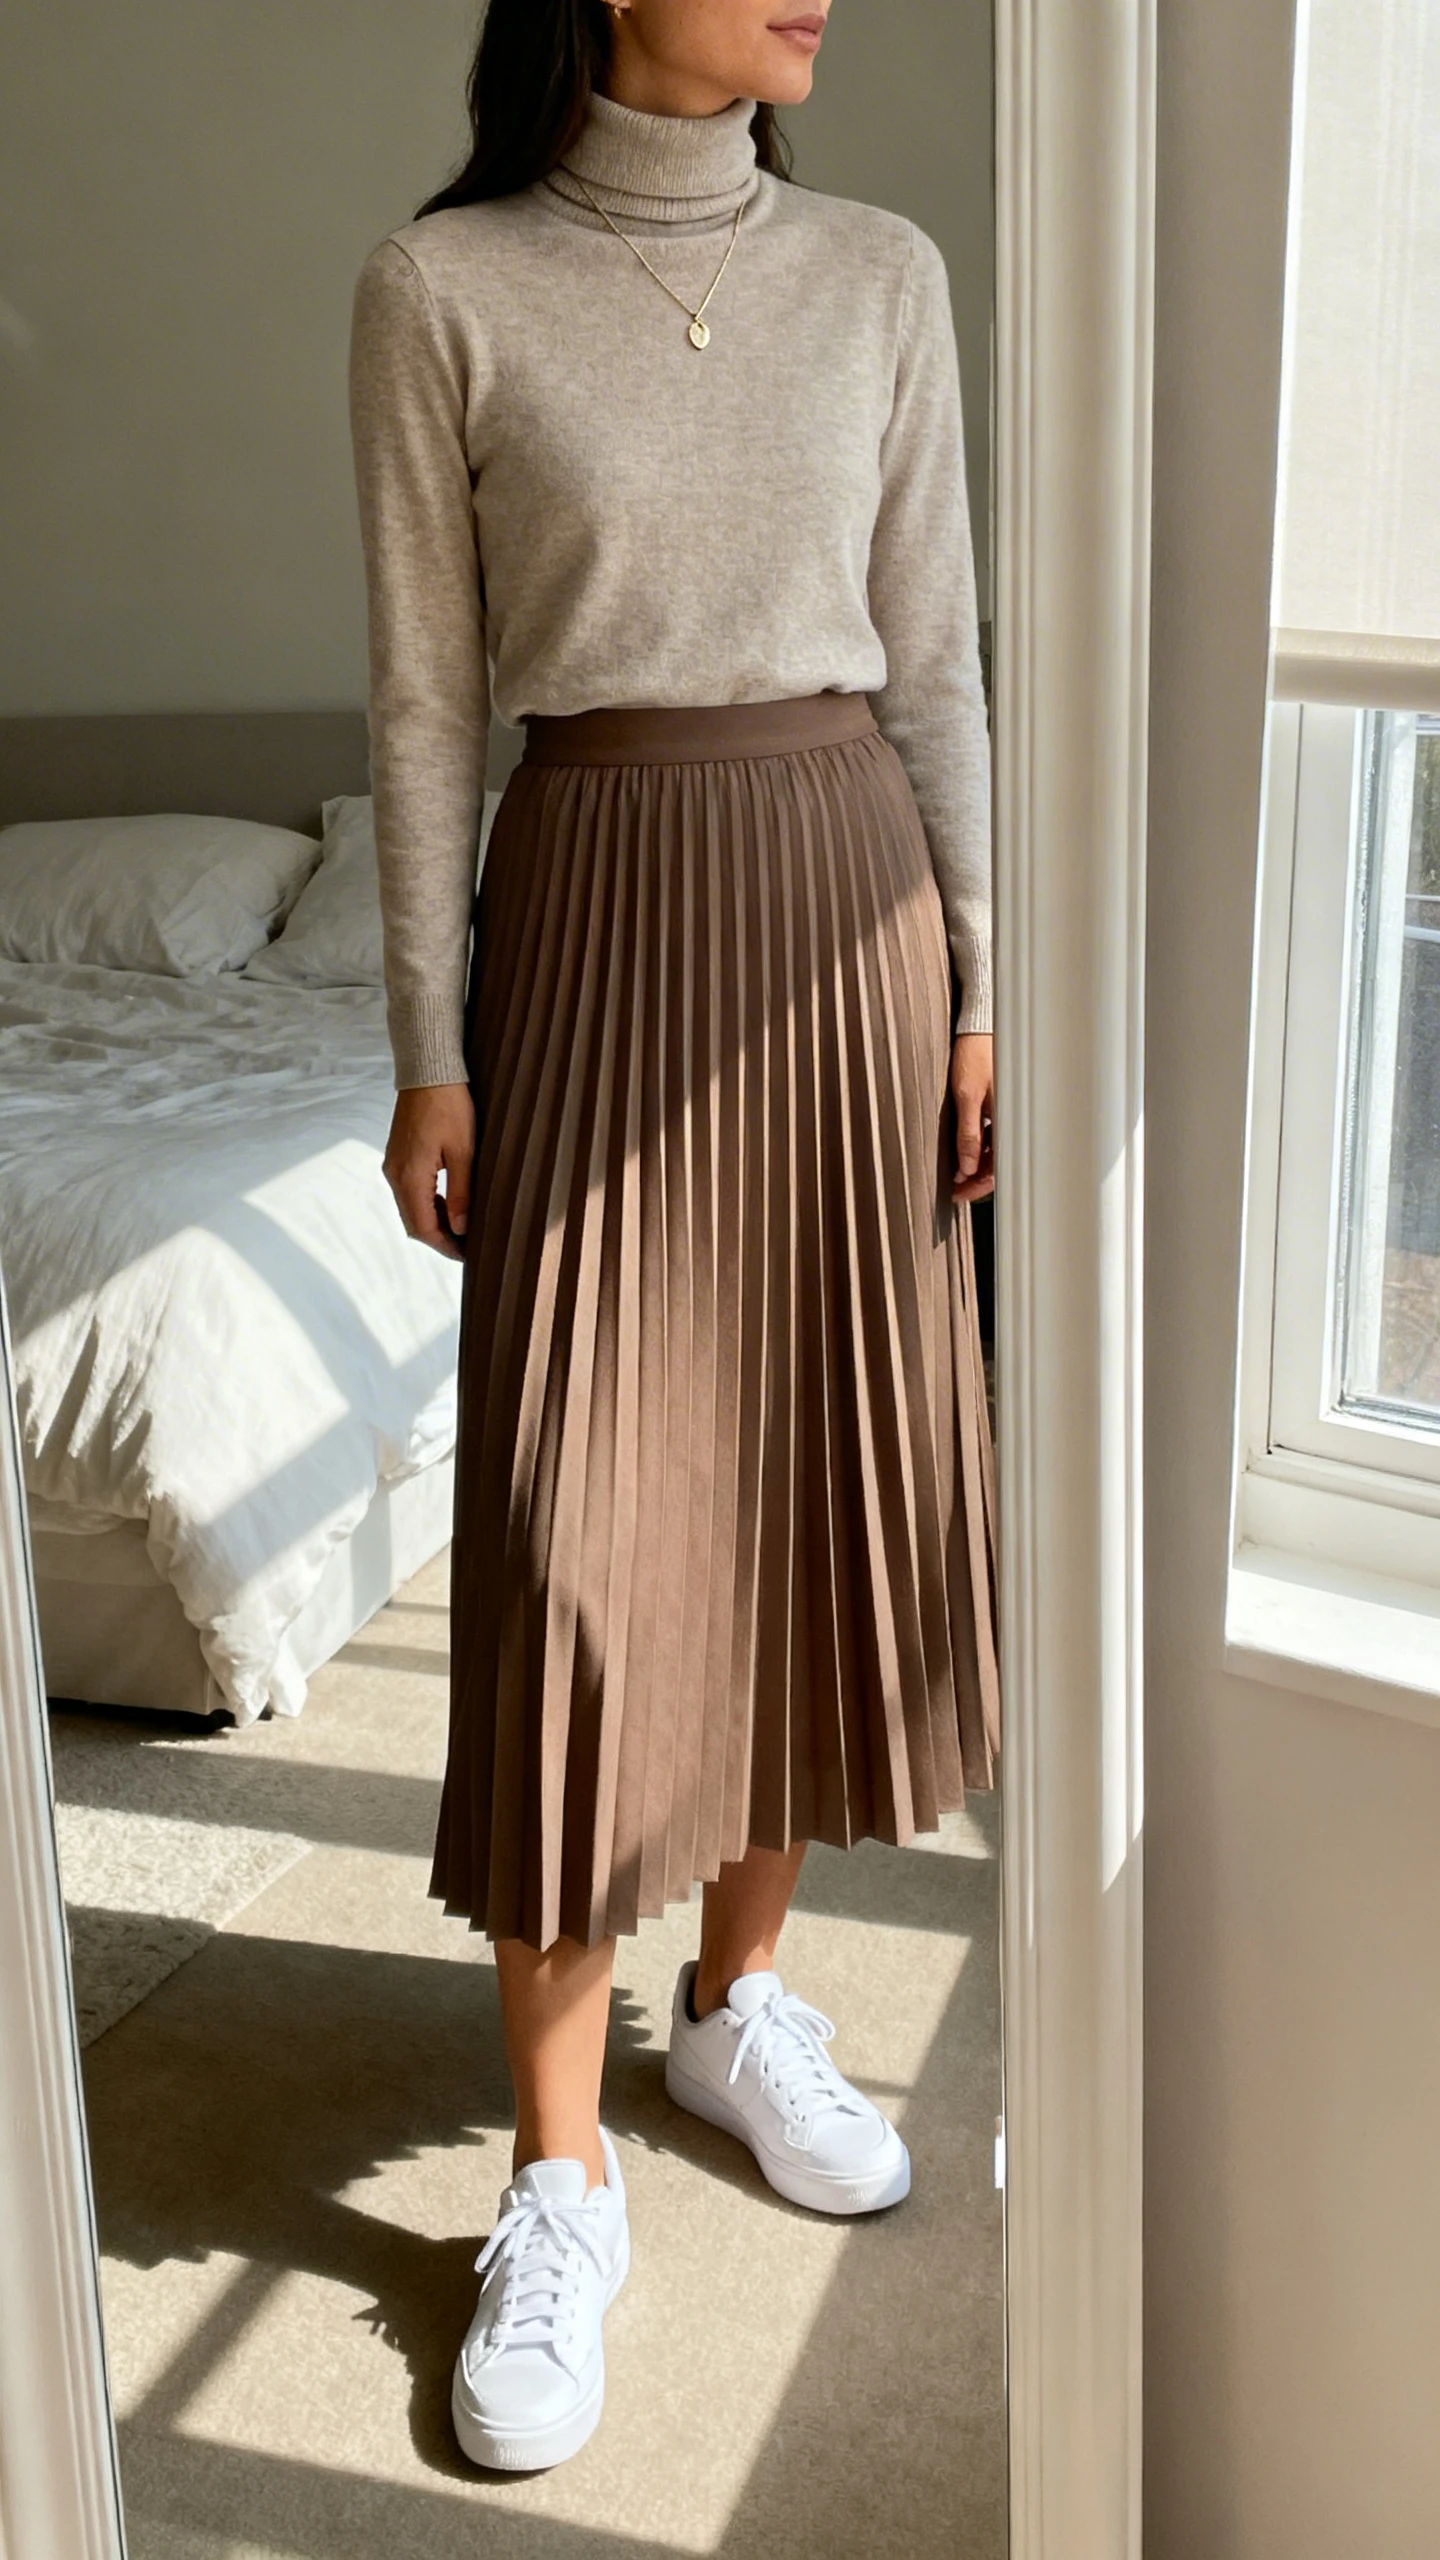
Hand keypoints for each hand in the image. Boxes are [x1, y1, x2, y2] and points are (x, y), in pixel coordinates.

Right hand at [382, 1082, 475, 1259]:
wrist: (428, 1072)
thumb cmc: (450, 1106)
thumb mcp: (464, 1151)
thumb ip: (462, 1192)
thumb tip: (461, 1228)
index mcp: (409, 1177)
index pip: (424, 1228)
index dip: (446, 1246)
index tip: (468, 1256)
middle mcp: (395, 1175)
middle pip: (414, 1223)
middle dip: (440, 1238)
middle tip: (468, 1247)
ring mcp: (393, 1166)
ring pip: (411, 1209)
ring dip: (434, 1222)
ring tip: (463, 1228)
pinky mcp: (398, 1157)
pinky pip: (409, 1192)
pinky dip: (428, 1205)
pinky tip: (450, 1204)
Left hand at [949, 1032, 994, 1203]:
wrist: (981, 1026)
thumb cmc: (975, 1053)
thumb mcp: (967, 1095)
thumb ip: (969, 1133)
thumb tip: (967, 1168)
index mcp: (1010, 1119)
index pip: (999, 1166)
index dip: (978, 1185)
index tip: (958, 1194)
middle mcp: (1013, 1119)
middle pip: (999, 1162)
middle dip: (977, 1179)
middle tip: (954, 1190)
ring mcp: (1007, 1112)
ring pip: (996, 1151)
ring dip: (977, 1165)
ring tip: (955, 1174)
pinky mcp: (1001, 1105)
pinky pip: (994, 1135)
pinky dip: (980, 1148)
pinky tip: (964, 1152)